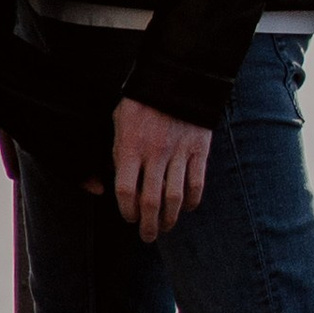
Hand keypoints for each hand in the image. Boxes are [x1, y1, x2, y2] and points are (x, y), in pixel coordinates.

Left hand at [114, 98, 210, 240]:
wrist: (176, 76)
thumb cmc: (141, 102)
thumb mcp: (119, 123)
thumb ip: (117, 153)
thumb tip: (114, 183)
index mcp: (131, 146)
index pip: (126, 192)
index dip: (126, 211)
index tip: (128, 218)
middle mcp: (155, 153)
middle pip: (151, 202)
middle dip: (148, 225)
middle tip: (148, 236)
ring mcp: (179, 152)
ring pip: (175, 198)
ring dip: (170, 219)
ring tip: (166, 227)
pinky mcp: (199, 149)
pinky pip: (197, 183)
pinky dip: (192, 201)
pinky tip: (186, 207)